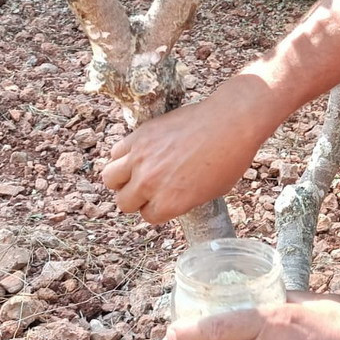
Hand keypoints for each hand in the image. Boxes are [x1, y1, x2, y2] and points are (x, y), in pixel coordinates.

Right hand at [101, 76, 274, 223]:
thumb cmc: (229, 158)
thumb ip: (183, 199)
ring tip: (134, 173)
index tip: (162, 199)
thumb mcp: (210, 191)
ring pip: (109, 178)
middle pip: (123, 202)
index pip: (147, 216)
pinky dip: (122, 156)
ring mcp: (141, 158)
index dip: (156, 208)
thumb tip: (168, 198)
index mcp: (169, 203)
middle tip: (147, 188)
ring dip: (121, 179)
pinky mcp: (139, 136)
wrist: (230, 122)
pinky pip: (115, 153)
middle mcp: (150, 183)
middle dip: (135, 198)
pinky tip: (136, 154)